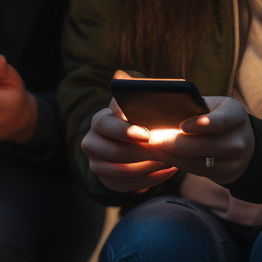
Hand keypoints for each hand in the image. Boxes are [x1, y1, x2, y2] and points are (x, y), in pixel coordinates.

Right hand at [80, 72, 178, 191]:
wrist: (135, 142)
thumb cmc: (140, 118)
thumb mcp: (136, 104)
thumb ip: (132, 91)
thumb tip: (120, 75)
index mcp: (99, 122)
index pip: (104, 125)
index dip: (124, 131)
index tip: (146, 134)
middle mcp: (91, 143)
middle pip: (114, 152)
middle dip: (143, 153)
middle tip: (167, 151)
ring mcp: (96, 164)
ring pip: (121, 171)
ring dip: (148, 166)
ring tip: (171, 160)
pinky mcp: (107, 181)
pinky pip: (128, 186)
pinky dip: (150, 180)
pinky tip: (167, 170)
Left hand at [153, 95, 254, 185]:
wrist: (247, 146)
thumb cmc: (219, 117)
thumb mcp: (214, 106)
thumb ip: (194, 106)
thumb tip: (160, 107)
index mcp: (235, 115)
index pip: (219, 121)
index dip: (200, 124)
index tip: (182, 125)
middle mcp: (238, 140)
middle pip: (200, 145)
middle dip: (171, 141)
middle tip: (151, 137)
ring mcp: (232, 161)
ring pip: (193, 160)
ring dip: (168, 154)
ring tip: (150, 146)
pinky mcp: (223, 174)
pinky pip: (193, 170)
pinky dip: (174, 162)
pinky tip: (161, 154)